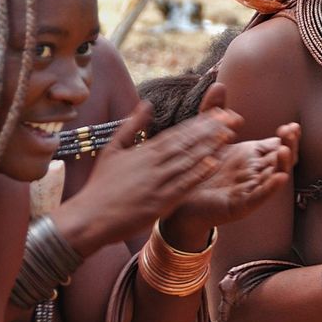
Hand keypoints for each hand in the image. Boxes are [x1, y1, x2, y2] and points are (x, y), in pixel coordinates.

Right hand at [59, 102, 239, 255]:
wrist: (87, 218)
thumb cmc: (100, 186)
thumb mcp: (112, 150)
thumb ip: (131, 126)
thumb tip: (147, 103)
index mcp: (144, 152)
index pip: (177, 132)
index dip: (201, 122)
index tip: (220, 112)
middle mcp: (152, 164)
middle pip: (187, 143)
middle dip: (212, 129)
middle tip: (234, 118)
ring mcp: (156, 183)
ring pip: (187, 161)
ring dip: (209, 147)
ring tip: (229, 135)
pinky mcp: (158, 202)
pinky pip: (182, 185)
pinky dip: (197, 174)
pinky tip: (214, 163)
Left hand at [165, 83, 298, 238]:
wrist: (177, 198)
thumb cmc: (197, 169)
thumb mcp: (205, 137)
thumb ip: (213, 112)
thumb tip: (219, 84)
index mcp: (252, 156)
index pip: (278, 144)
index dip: (288, 136)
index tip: (290, 126)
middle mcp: (256, 172)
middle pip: (282, 159)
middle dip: (290, 146)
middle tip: (291, 132)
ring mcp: (250, 189)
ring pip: (274, 177)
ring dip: (283, 165)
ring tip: (285, 150)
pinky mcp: (240, 205)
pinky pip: (259, 197)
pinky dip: (270, 188)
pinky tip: (279, 178)